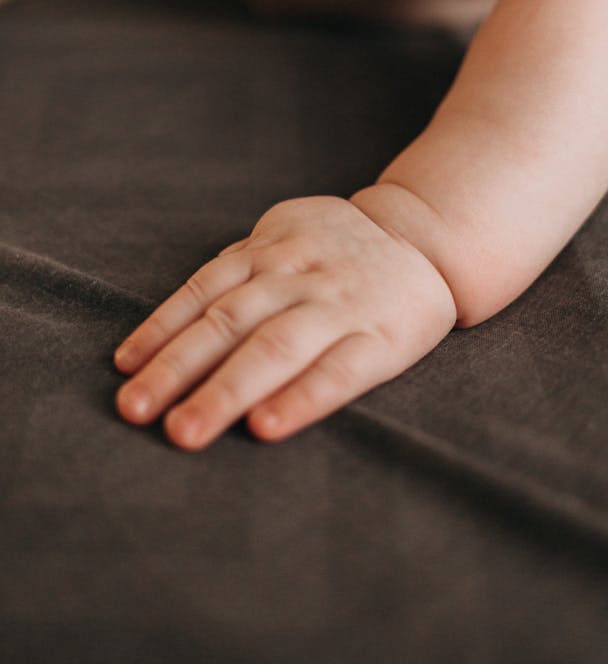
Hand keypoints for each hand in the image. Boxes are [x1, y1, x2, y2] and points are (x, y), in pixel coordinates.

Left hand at [114, 196, 456, 448]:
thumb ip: (238, 266)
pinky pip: (338, 372)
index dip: (161, 330)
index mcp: (272, 249)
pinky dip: (301, 399)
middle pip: (229, 322)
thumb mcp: (287, 233)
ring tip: (185, 431)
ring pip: (275, 348)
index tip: (124, 370)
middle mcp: (300, 277)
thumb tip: (168, 323)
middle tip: (135, 411)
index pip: (205, 291)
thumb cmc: (340, 246)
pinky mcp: (381, 339)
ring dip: (226, 391)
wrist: (427, 237)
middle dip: (177, 368)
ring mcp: (340, 307)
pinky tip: (266, 426)